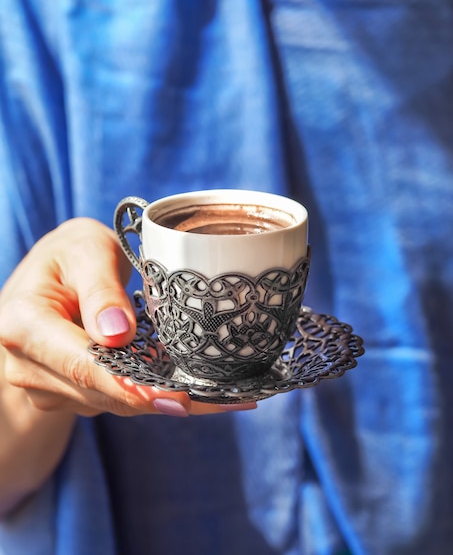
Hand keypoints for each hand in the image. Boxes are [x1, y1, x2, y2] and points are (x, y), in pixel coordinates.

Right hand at [0, 218, 255, 416]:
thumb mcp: (87, 250)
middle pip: (103, 392)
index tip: (178, 397)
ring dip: (167, 399)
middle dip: (165, 398)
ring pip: (114, 403)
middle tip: (226, 401)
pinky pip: (115, 399)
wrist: (49, 275)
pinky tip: (193, 388)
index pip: (83, 364)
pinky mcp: (68, 393)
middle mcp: (28, 365)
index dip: (132, 385)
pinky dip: (153, 393)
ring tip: (224, 396)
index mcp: (25, 325)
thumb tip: (118, 334)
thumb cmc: (70, 254)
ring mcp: (46, 385)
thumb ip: (100, 289)